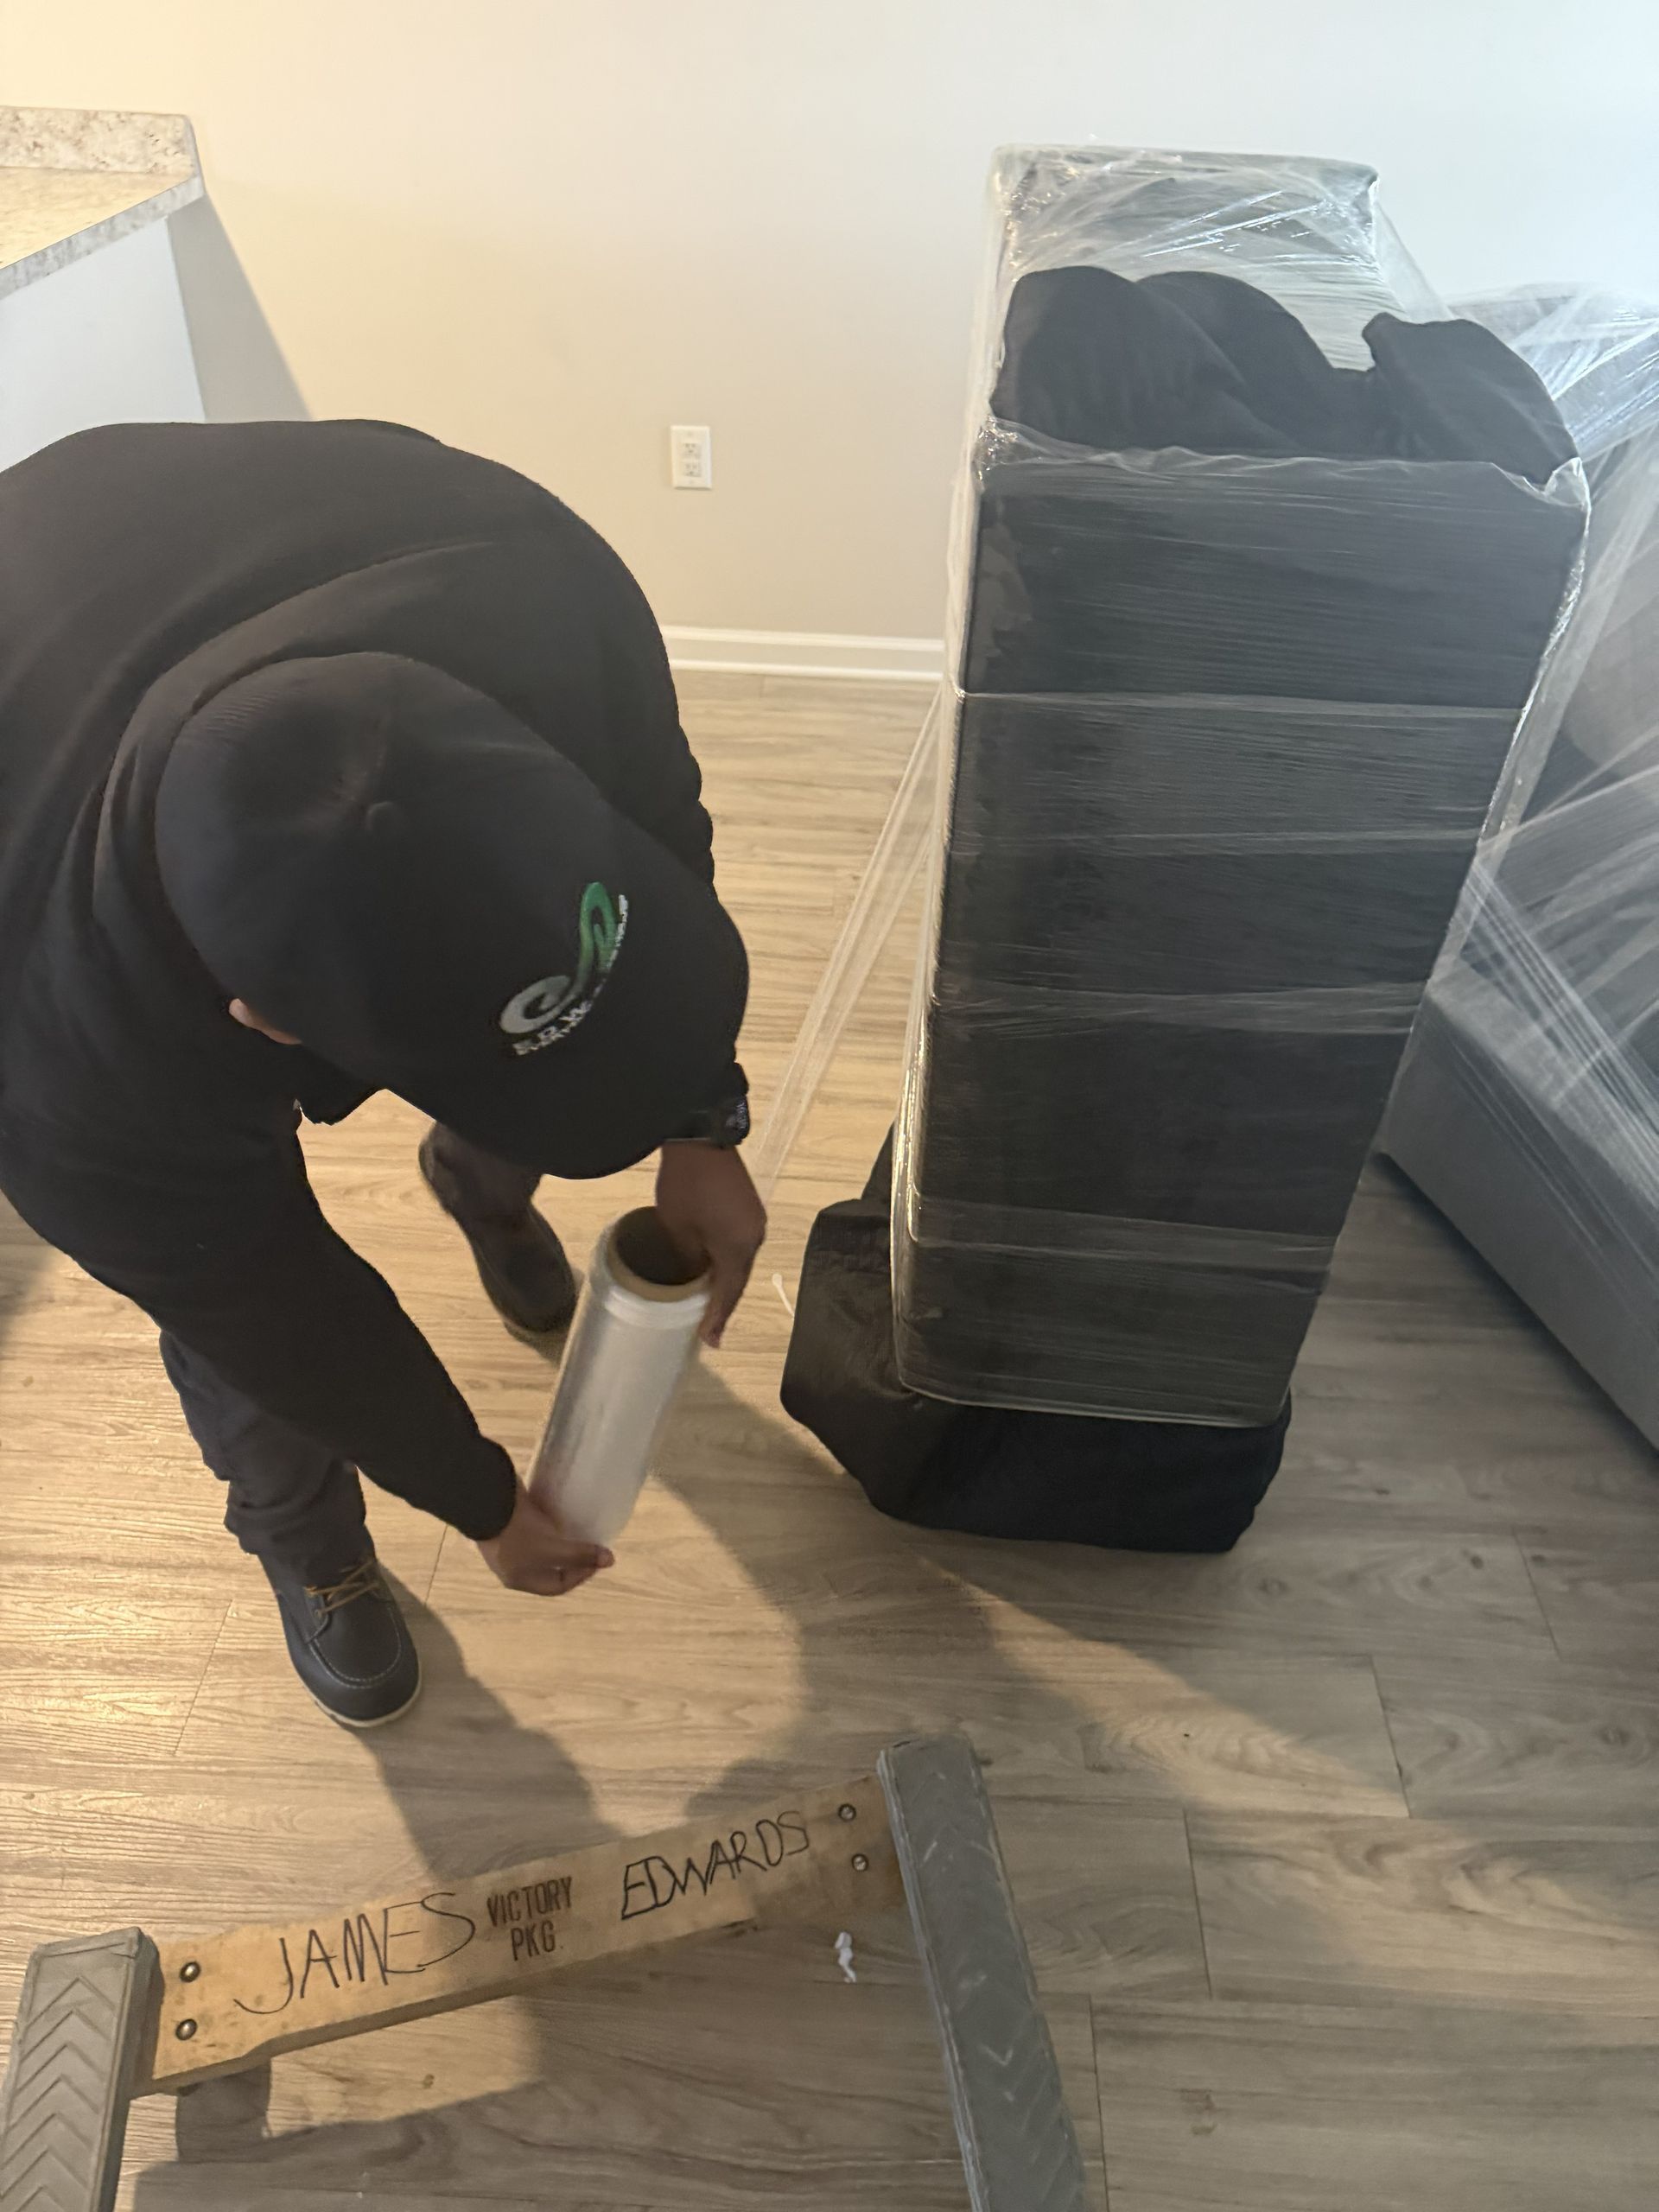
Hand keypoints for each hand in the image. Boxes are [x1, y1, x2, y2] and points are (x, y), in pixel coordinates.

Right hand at [477, 1484, 613, 1595]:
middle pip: (550, 1567)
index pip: (557, 1586)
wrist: (486, 1499)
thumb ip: (579, 1554)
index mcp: (519, 1579)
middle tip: (591, 1544)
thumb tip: (609, 1561)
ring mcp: (509, 1541)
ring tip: (578, 1527)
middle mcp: (513, 1564)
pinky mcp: (509, 1519)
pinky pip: (535, 1526)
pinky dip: (550, 1521)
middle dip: (572, 1558)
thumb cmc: (517, 1531)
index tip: (599, 1558)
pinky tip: (561, 1511)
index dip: (581, 1575)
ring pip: (542, 1546)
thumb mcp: (551, 1547)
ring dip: (561, 1538)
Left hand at [654, 1143, 767, 1347]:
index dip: (717, 1317)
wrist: (700, 1134)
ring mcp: (754, 1219)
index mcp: (739, 1248)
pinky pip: (740, 1241)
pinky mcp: (748, 1205)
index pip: (729, 1292)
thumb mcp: (677, 1228)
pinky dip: (727, 1257)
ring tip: (710, 1297)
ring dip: (726, 1277)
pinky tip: (715, 1263)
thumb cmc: (685, 1185)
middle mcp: (755, 1236)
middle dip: (723, 1300)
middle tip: (709, 1325)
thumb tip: (694, 1274)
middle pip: (738, 1277)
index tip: (710, 1341)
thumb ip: (687, 1259)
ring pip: (740, 1259)